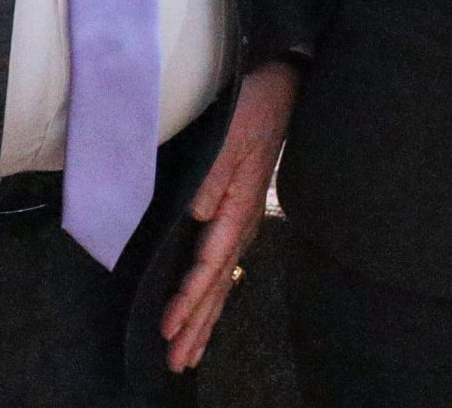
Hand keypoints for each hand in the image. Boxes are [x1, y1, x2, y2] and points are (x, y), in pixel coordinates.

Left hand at [161, 60, 297, 371]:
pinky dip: (213, 295)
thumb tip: (199, 214)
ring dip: (204, 319)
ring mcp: (242, 222)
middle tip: (177, 363)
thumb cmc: (254, 108)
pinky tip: (208, 310)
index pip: (210, 266)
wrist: (282, 88)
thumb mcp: (231, 136)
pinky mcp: (238, 214)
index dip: (189, 299)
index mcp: (238, 210)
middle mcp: (242, 224)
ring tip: (189, 354)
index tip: (169, 328)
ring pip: (221, 283)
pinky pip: (223, 267)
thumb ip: (214, 176)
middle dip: (197, 326)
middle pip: (217, 287)